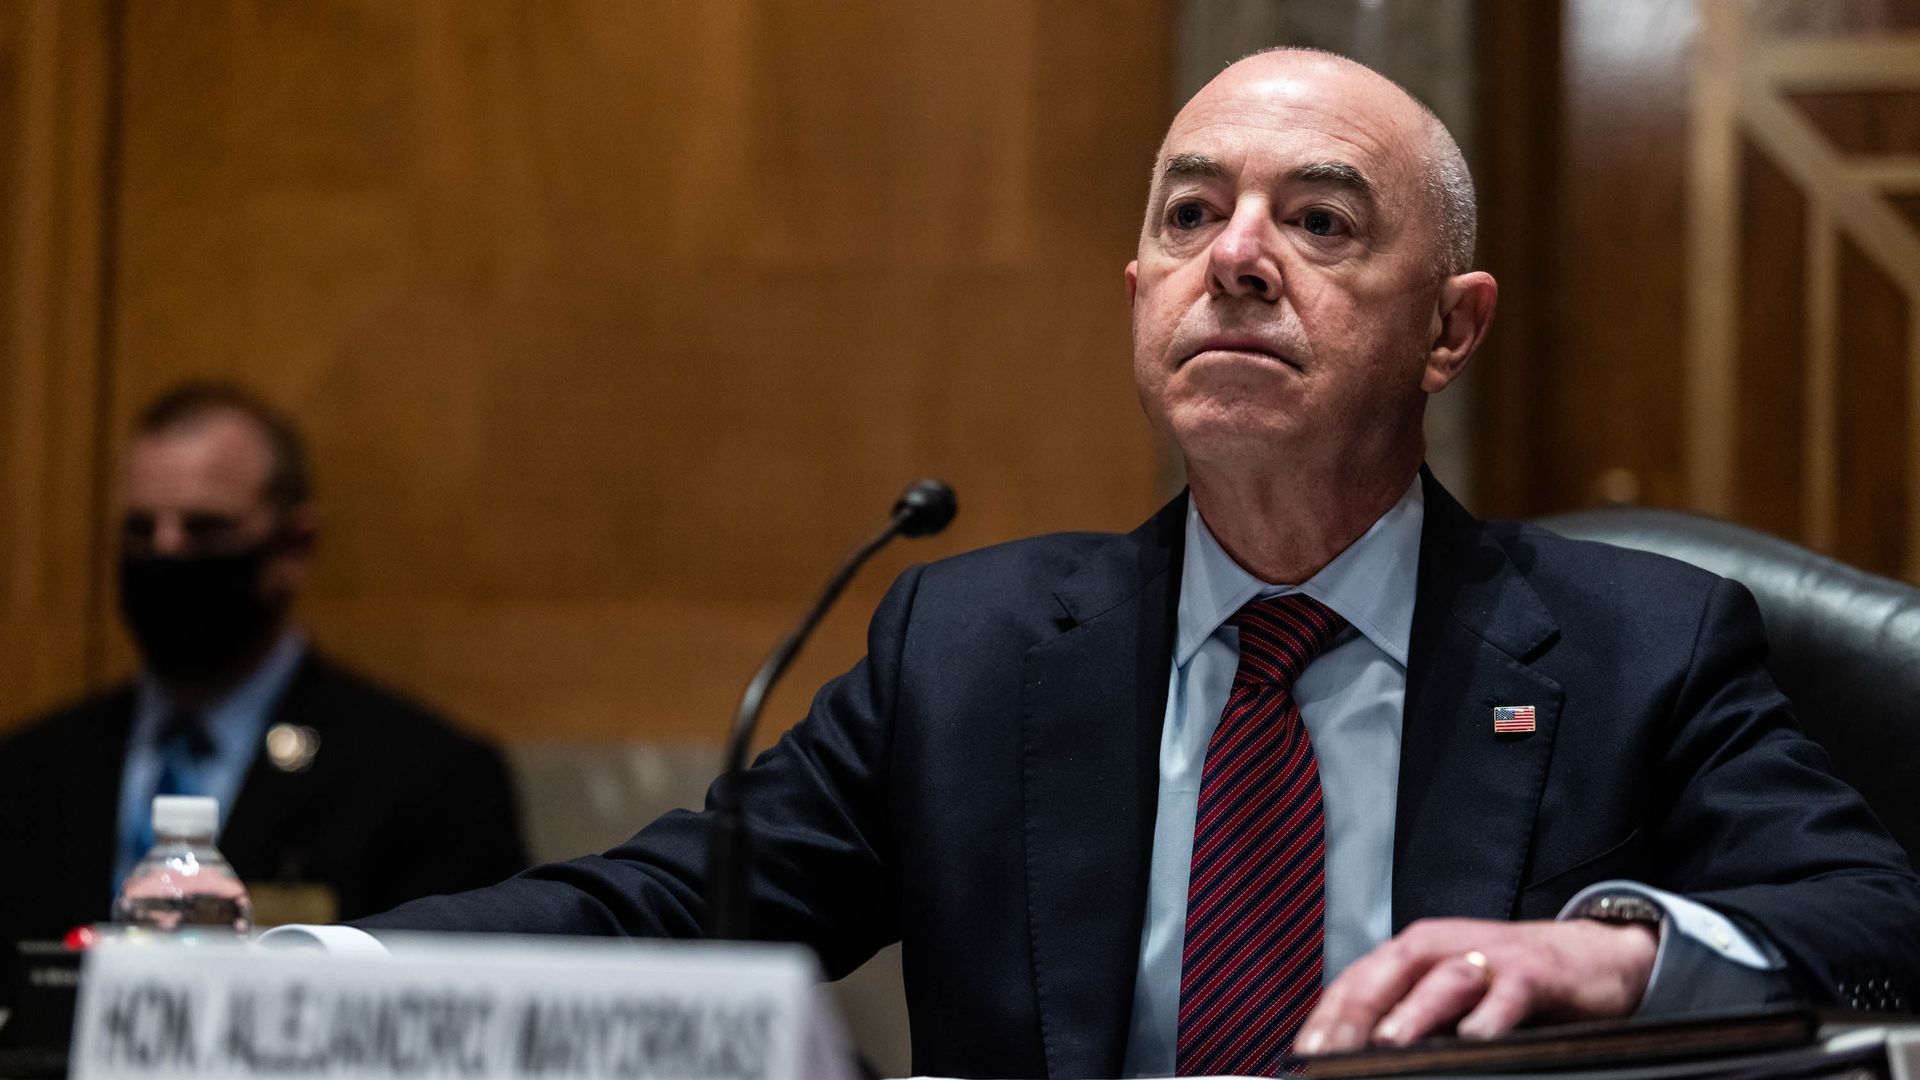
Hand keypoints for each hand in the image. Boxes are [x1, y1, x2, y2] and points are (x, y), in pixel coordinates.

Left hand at [1293, 917, 1657, 1054]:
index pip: (1357, 981)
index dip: (1326, 1016)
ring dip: (1413, 1014)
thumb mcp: (1448, 994)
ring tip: (1388, 1044)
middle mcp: (1443, 948)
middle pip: (1387, 975)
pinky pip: (1508, 995)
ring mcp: (1489, 958)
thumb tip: (1357, 1057)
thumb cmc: (1507, 982)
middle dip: (1354, 1016)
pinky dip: (1490, 1017)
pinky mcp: (1533, 974)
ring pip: (1443, 981)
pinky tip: (1475, 1039)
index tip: (1304, 1052)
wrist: (1590, 956)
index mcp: (1413, 953)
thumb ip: (1406, 1018)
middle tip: (1329, 1052)